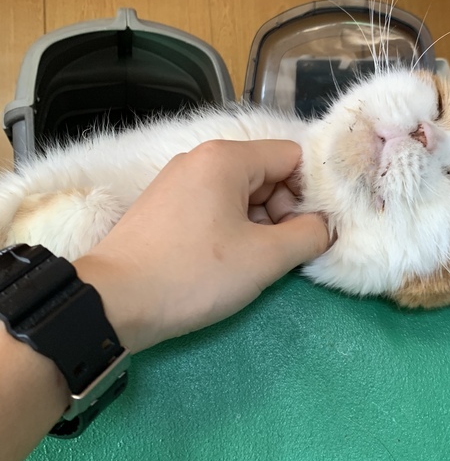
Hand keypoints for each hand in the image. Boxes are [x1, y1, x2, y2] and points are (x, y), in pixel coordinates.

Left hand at [73, 140, 329, 352]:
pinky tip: (226, 260)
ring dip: (260, 225)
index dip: (310, 193)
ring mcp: (179, 181)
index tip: (308, 231)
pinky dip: (233, 229)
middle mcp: (200, 159)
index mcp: (226, 158)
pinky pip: (215, 207)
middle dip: (284, 212)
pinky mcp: (166, 206)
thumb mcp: (265, 257)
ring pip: (242, 193)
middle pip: (267, 174)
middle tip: (279, 252)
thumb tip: (325, 226)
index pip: (292, 158)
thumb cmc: (194, 273)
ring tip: (252, 262)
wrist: (113, 302)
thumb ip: (309, 235)